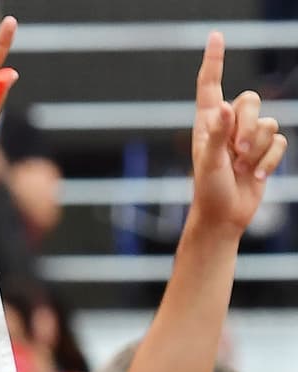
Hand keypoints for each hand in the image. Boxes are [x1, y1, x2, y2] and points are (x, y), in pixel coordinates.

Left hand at [188, 32, 285, 235]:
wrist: (224, 219)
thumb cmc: (208, 192)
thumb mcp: (209, 164)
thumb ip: (217, 135)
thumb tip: (225, 108)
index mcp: (208, 124)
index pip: (210, 86)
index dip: (214, 61)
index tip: (216, 36)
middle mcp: (229, 126)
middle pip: (251, 100)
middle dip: (248, 126)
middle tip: (236, 153)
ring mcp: (248, 138)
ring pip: (268, 123)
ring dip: (257, 149)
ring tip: (241, 168)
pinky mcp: (264, 152)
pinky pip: (279, 142)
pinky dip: (269, 161)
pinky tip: (255, 176)